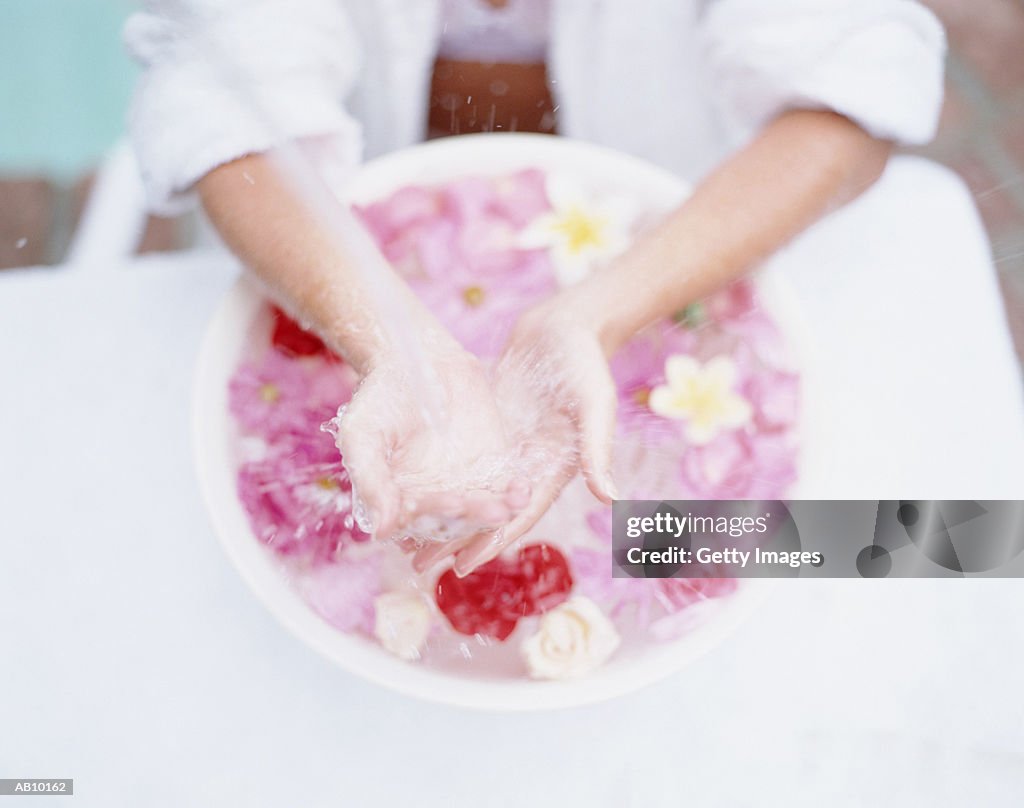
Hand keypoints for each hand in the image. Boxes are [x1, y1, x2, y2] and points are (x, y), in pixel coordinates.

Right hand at [331, 339, 529, 543]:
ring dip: (497, 513)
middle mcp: (433, 502)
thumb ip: (371, 480)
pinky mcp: (492, 470)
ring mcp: (465, 488)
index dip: (434, 513)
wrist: (415, 360)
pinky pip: (505, 489)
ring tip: (509, 508)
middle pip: (455, 521)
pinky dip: (515, 493)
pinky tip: (522, 491)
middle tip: (491, 512)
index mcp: (399, 503)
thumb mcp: (362, 436)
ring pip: (483, 511)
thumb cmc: (379, 399)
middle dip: (473, 517)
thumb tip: (382, 531)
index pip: (417, 521)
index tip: (450, 503)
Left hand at [414, 299, 618, 574]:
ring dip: (443, 516)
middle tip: (417, 565)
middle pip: (487, 513)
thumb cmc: (585, 362)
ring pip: (470, 492)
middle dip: (456, 540)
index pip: (518, 516)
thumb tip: (611, 500)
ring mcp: (506, 449)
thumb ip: (598, 449)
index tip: (460, 569)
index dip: (490, 543)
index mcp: (552, 469)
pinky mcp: (489, 429)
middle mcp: (526, 467)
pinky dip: (442, 481)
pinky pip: (463, 462)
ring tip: (406, 538)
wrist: (566, 325)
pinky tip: (414, 490)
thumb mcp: (595, 403)